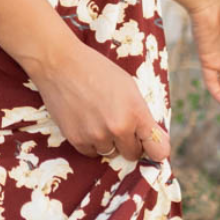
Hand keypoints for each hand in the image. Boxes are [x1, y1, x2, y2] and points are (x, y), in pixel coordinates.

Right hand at [28, 37, 170, 162]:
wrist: (61, 65)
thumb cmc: (98, 71)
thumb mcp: (129, 87)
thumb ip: (142, 115)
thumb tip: (156, 138)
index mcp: (136, 113)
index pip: (159, 150)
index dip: (156, 150)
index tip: (152, 147)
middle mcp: (118, 129)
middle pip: (132, 154)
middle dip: (129, 143)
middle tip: (119, 126)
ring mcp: (96, 136)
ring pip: (110, 152)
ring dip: (107, 141)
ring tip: (97, 118)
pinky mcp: (76, 140)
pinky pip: (90, 152)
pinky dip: (90, 142)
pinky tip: (86, 122)